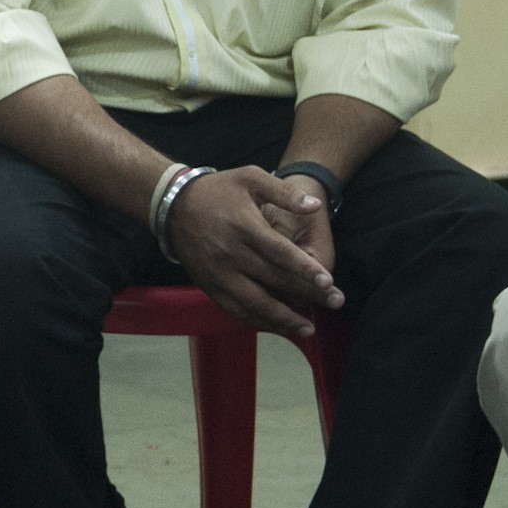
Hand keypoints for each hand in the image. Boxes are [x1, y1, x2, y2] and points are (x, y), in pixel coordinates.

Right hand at [161, 167, 342, 338]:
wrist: (172, 207)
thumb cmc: (217, 190)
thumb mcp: (250, 178)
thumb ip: (284, 193)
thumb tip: (315, 206)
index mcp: (244, 227)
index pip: (280, 253)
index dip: (305, 269)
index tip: (328, 282)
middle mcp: (231, 254)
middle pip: (274, 281)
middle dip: (307, 295)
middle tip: (335, 303)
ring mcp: (219, 274)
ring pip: (254, 304)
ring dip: (282, 320)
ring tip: (307, 329)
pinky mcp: (209, 287)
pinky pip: (235, 310)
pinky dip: (257, 322)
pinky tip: (276, 327)